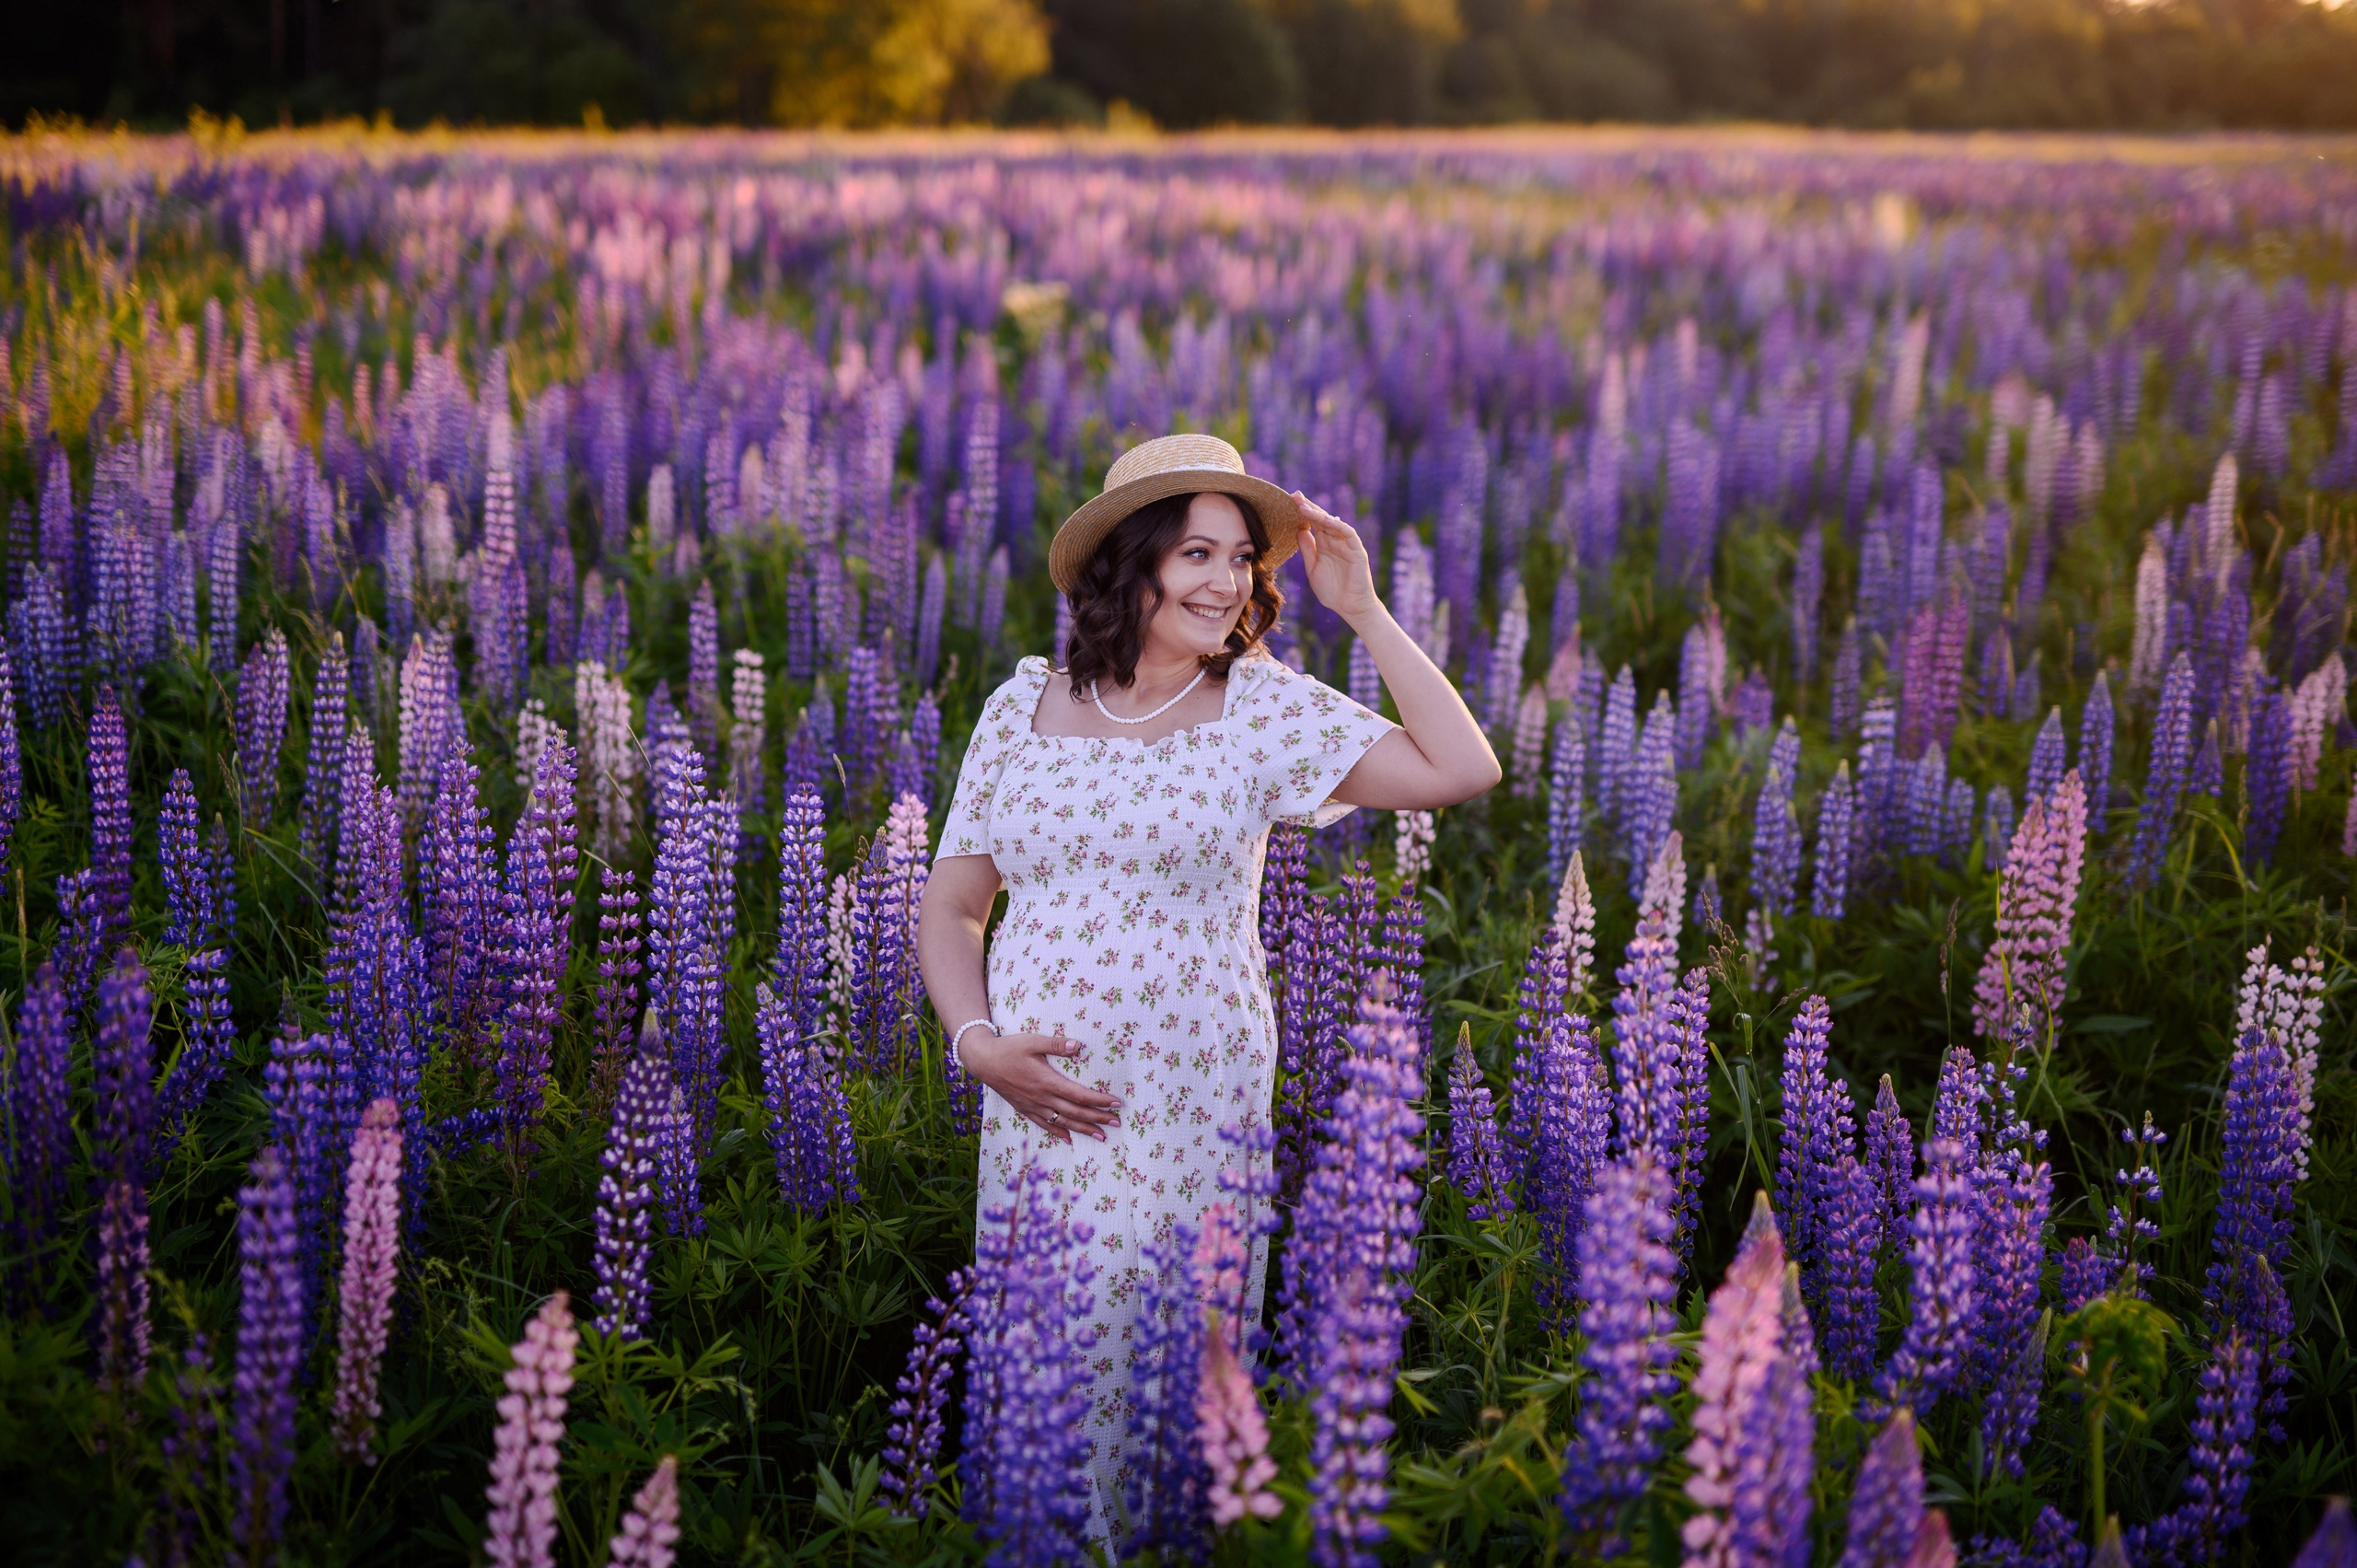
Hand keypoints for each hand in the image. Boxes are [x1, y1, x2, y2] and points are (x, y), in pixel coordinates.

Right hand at [962, 1030, 1121, 1143]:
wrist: (983, 1061)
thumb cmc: (1009, 1048)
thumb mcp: (1033, 1041)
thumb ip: (1056, 1044)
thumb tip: (1078, 1045)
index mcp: (1047, 1082)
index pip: (1079, 1095)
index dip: (1099, 1101)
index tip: (1115, 1103)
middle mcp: (1042, 1098)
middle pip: (1075, 1112)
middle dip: (1098, 1118)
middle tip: (1117, 1123)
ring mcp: (1033, 1106)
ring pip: (1063, 1122)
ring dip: (1083, 1130)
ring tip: (1101, 1136)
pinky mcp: (1025, 1109)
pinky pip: (1045, 1125)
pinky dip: (1059, 1133)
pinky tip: (1069, 1139)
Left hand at [1292, 493, 1380, 623]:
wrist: (1350, 608)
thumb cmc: (1333, 592)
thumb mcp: (1313, 569)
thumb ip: (1307, 550)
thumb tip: (1299, 530)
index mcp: (1325, 545)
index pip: (1313, 524)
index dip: (1302, 512)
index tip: (1288, 501)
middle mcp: (1336, 542)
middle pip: (1321, 519)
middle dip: (1308, 507)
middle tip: (1294, 495)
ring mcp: (1347, 545)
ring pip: (1333, 523)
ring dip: (1319, 514)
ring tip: (1303, 506)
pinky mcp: (1357, 551)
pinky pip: (1348, 533)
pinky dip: (1337, 525)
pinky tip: (1325, 519)